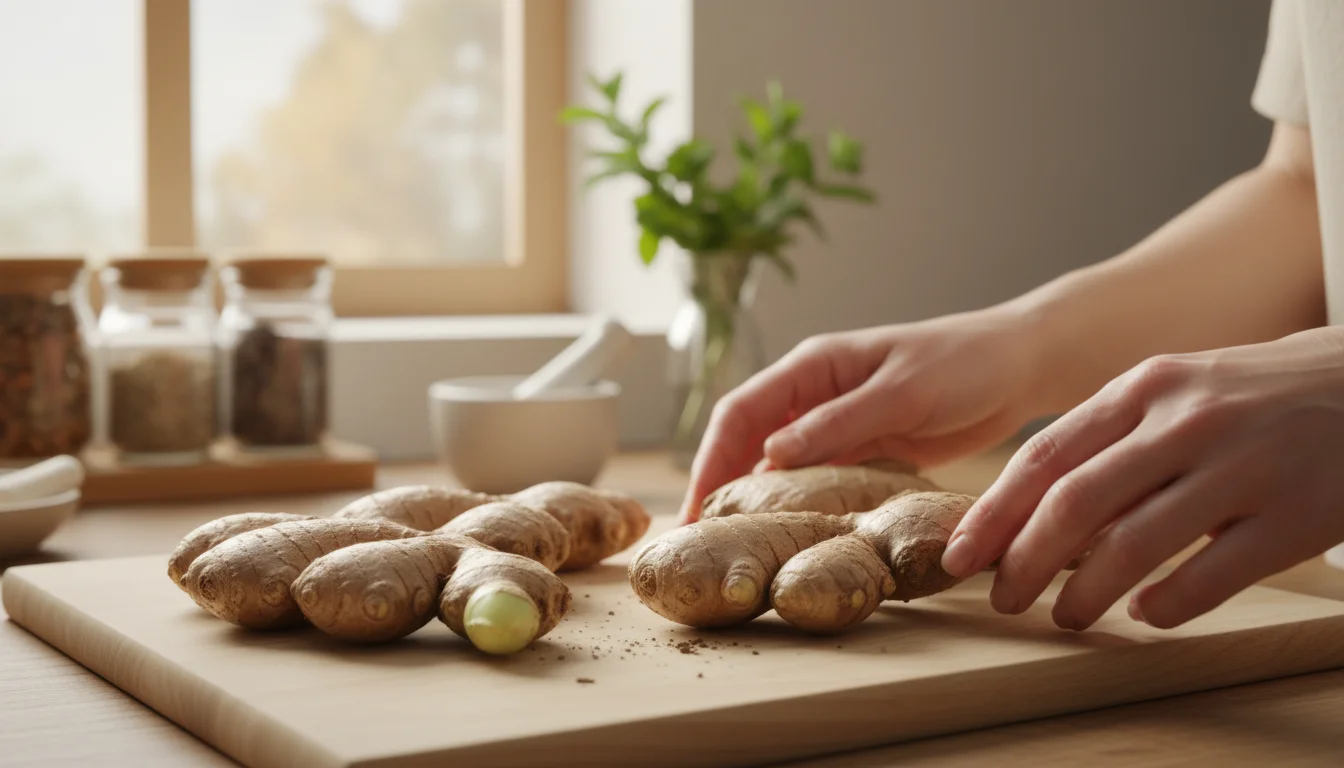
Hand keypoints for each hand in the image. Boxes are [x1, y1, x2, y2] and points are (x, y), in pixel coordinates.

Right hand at [679, 305, 1046, 522]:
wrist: (1018, 368)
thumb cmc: (962, 363)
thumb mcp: (901, 391)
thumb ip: (839, 422)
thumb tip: (772, 453)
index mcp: (813, 367)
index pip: (742, 411)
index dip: (711, 457)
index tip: (696, 506)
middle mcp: (815, 396)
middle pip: (749, 441)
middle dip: (720, 485)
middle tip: (703, 540)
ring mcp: (837, 426)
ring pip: (779, 466)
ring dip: (756, 501)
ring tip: (737, 546)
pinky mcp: (863, 451)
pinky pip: (818, 481)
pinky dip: (800, 506)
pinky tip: (791, 537)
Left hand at [942, 327, 1343, 629]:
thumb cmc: (1257, 396)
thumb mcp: (1178, 391)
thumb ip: (1111, 437)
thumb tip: (1033, 507)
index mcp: (1145, 387)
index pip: (1045, 455)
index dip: (995, 513)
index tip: (961, 554)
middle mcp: (1185, 422)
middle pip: (1075, 502)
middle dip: (1024, 560)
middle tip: (1003, 599)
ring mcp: (1241, 466)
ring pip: (1133, 545)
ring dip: (1085, 593)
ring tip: (1068, 616)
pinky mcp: (1293, 515)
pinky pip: (1209, 576)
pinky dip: (1165, 604)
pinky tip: (1147, 612)